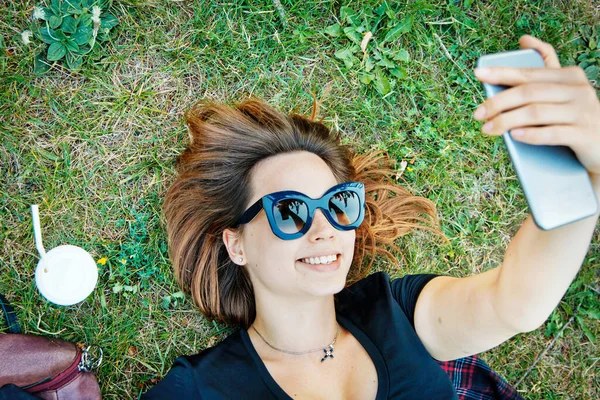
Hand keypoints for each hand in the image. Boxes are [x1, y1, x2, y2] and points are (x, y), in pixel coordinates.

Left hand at [473, 35, 599, 175]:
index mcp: (569, 76)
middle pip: (529, 92)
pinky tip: (514, 135)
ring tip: (487, 129)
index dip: (502, 73)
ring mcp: (583, 112)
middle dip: (498, 102)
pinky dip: (531, 134)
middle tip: (477, 113)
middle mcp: (578, 90)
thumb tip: (523, 40)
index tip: (478, 74)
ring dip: (507, 121)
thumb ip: (543, 69)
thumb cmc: (572, 117)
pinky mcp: (585, 135)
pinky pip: (553, 133)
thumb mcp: (560, 92)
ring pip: (537, 113)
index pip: (529, 73)